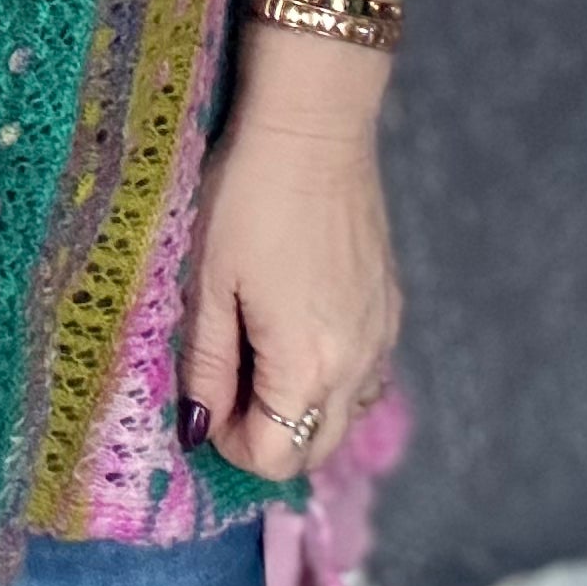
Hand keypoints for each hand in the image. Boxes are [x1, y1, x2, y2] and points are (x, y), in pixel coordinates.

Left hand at [175, 92, 401, 481]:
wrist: (314, 128)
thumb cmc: (248, 197)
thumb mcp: (209, 281)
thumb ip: (206, 362)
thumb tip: (196, 426)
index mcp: (308, 366)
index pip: (274, 456)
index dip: (228, 441)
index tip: (203, 397)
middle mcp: (357, 365)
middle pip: (315, 449)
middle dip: (265, 435)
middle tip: (225, 380)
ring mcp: (381, 336)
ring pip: (345, 414)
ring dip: (300, 408)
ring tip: (258, 351)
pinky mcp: (390, 306)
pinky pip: (365, 373)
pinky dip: (330, 376)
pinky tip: (297, 328)